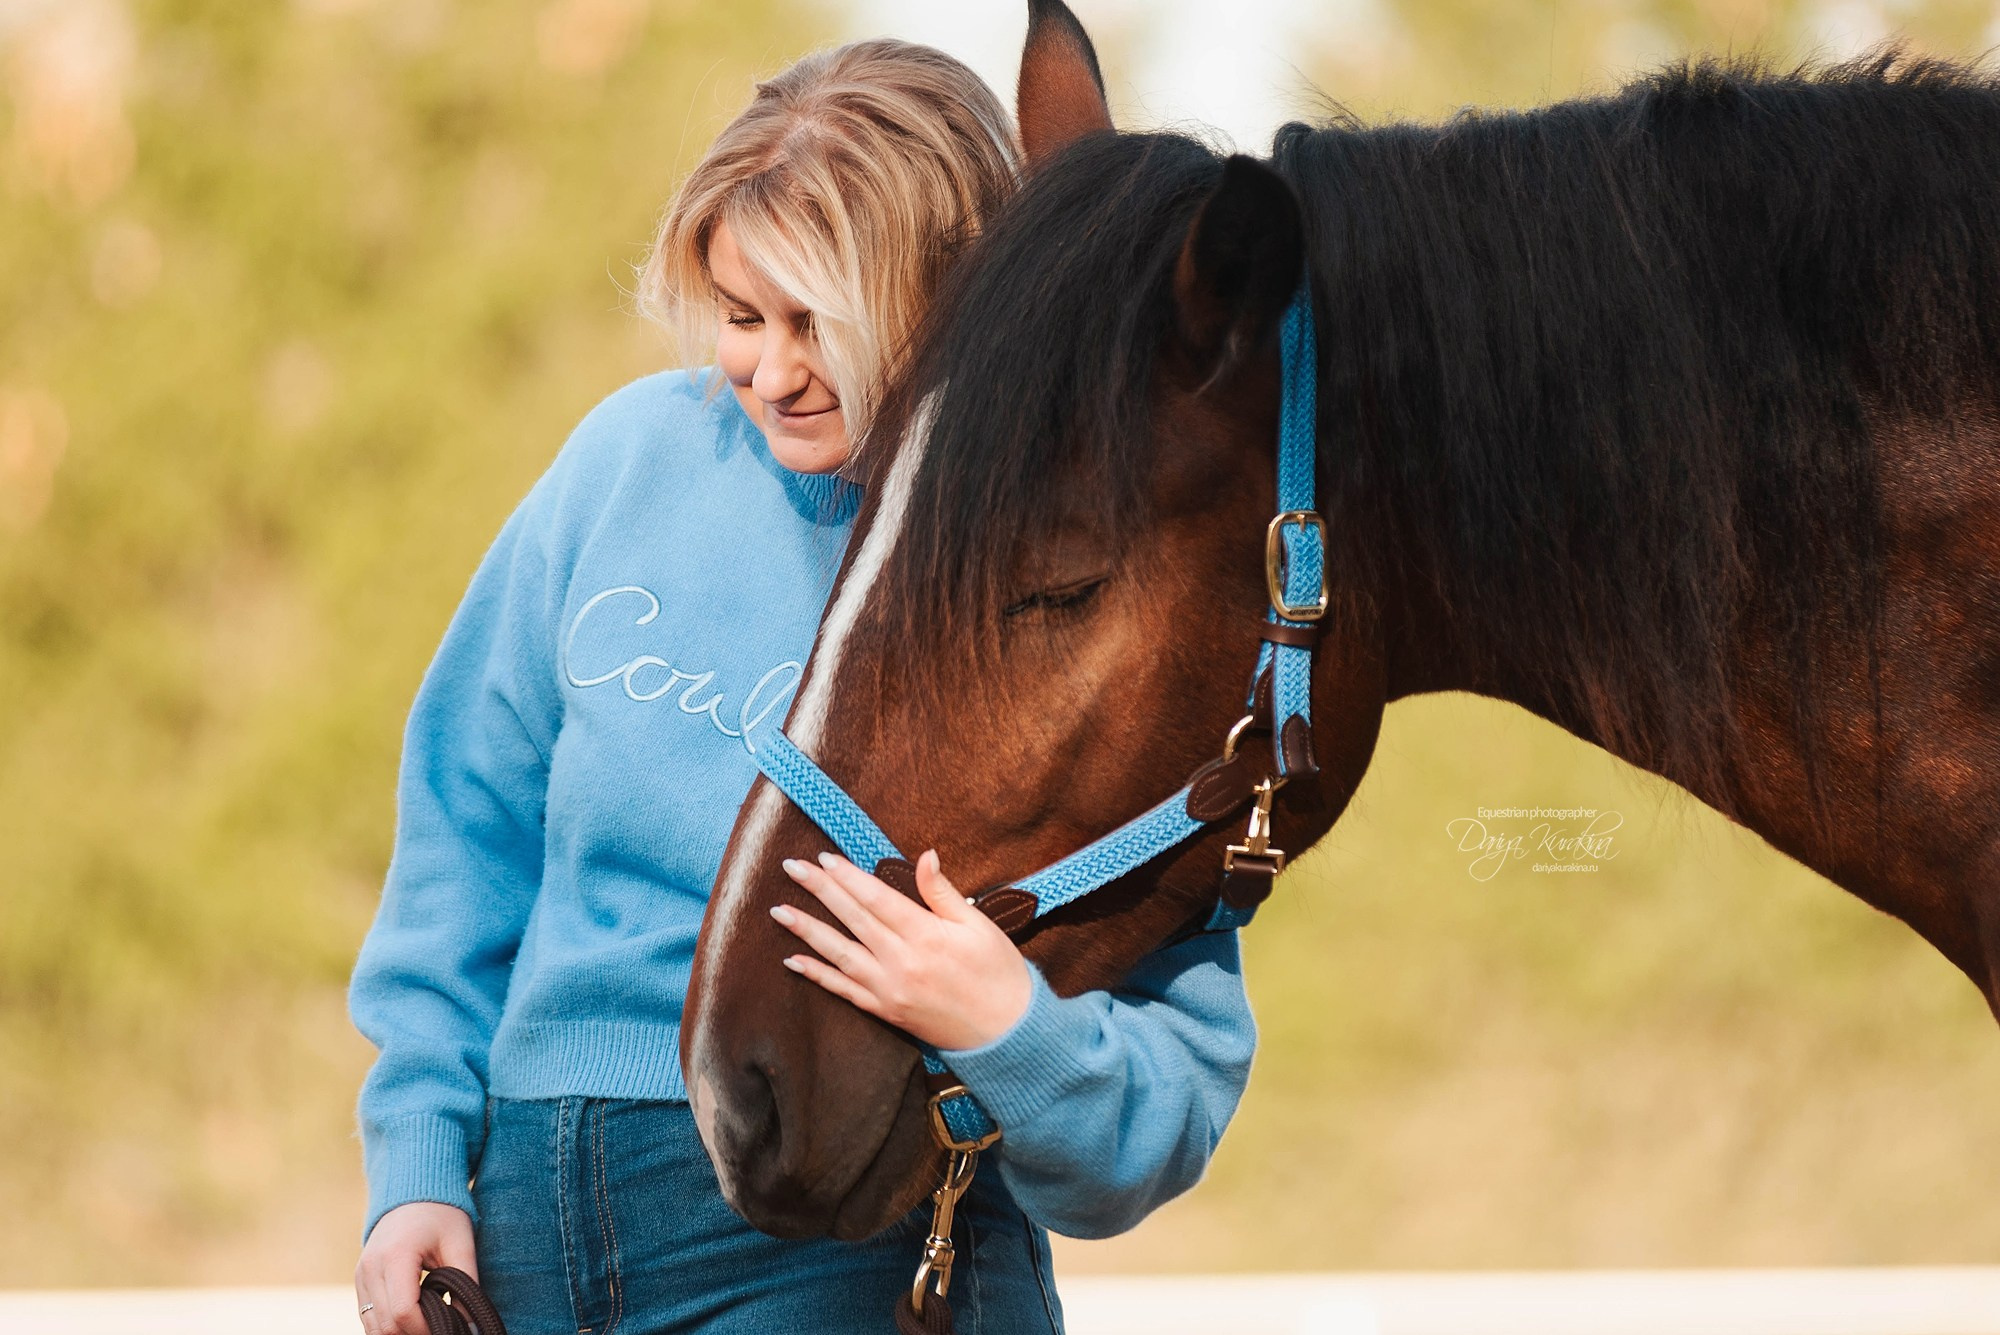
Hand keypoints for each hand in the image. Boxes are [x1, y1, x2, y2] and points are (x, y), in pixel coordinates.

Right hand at [354, 1201, 476, 1334]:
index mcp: (396, 1256)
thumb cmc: (442, 1215)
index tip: (449, 1327)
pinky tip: (413, 1319)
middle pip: (385, 1325)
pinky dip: (388, 1325)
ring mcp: (361, 1275)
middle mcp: (371, 1268)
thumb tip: (469, 1324)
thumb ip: (466, 1283)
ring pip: (373, 1327)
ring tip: (428, 1324)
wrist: (413, 1191)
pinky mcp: (360, 1281)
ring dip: (400, 1332)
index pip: (403, 1311)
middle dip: (415, 1334)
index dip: (426, 1328)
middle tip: (442, 1327)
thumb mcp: (461, 1244)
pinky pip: (368, 1317)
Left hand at [772, 848, 1032, 1049]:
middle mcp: (901, 961)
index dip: (847, 876)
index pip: (876, 898)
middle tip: (790, 868)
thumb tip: (925, 855)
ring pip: (839, 954)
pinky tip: (793, 960)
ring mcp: (889, 989)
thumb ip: (943, 892)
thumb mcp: (979, 925)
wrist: (1007, 1035)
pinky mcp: (886, 1011)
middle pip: (852, 919)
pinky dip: (817, 975)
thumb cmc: (1000, 974)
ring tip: (778, 911)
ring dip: (807, 931)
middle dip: (820, 891)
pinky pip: (844, 990)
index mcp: (926, 935)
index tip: (823, 857)